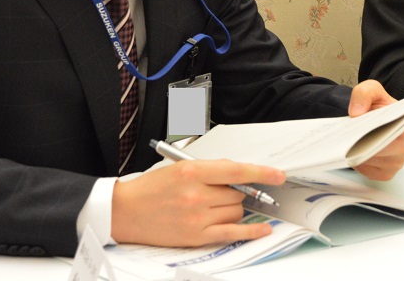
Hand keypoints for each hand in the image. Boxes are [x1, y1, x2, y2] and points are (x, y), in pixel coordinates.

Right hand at [111, 159, 285, 246]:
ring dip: (236, 207)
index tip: (278, 175)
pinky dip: (250, 231)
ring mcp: (197, 217)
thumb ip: (211, 170)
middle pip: (238, 193)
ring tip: (216, 205)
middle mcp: (196, 194)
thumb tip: (239, 174)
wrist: (125, 211)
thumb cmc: (151, 188)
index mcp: (192, 171)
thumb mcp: (180, 167)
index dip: (261, 172)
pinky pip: (232, 233)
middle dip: (238, 191)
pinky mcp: (196, 236)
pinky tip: (262, 229)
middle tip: (225, 191)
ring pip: (236, 210)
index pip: (236, 170)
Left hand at [347, 79, 403, 179]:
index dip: (375, 130)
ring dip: (358, 153)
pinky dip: (358, 163)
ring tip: (351, 140)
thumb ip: (364, 93)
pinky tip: (355, 151)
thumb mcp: (370, 89)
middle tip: (349, 133)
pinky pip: (368, 172)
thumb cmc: (376, 107)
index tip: (360, 126)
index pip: (394, 132)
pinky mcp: (386, 174)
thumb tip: (357, 112)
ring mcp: (397, 163)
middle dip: (362, 142)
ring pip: (372, 161)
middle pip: (380, 149)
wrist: (373, 120)